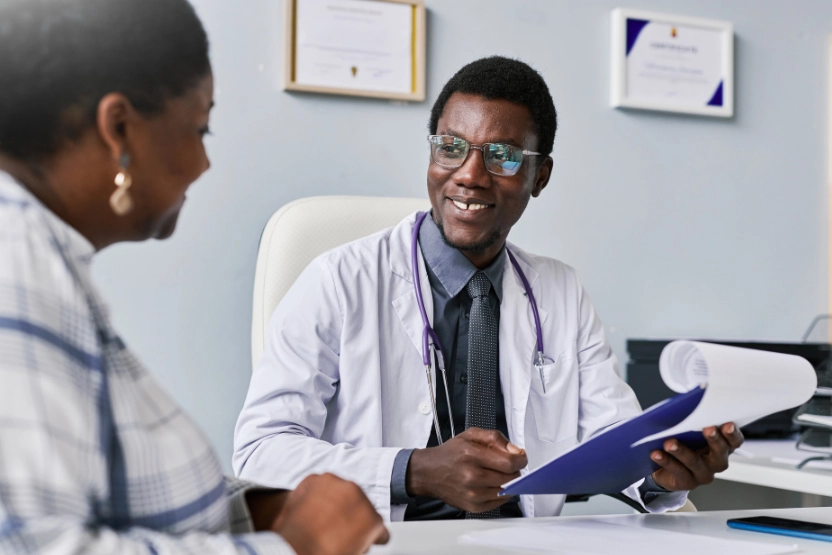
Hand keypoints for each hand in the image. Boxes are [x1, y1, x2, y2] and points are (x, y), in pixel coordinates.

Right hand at [251, 473, 388, 554]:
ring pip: (368, 515)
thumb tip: (312, 507)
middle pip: (355, 501)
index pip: (338, 491)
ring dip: (359, 527)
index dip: (335, 508)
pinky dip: (373, 540)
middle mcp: (345, 485)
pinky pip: (381, 532)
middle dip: (349, 515)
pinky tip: (359, 547)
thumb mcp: (293, 505)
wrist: (296, 548)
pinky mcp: (373, 520)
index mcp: (324, 479)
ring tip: (344, 541)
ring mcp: (361, 502)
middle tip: (338, 532)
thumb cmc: (291, 535)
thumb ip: (308, 498)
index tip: (332, 517)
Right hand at [406, 427, 526, 513]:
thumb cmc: (450, 454)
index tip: (521, 458)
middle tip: (506, 465)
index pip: (509, 463)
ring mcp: (472, 494)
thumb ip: (496, 438)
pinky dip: (500, 493)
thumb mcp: (471, 435)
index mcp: (472, 455)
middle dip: (514, 470)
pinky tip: (490, 484)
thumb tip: (515, 451)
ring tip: (495, 474)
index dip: (521, 460)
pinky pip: (499, 502)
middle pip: (510, 478)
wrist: (429, 473)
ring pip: (506, 490)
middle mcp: (472, 476)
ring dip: (507, 482)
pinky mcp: (473, 506)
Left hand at [650, 422, 744, 490]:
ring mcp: (703, 474)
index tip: (727, 424)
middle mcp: (715, 462)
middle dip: (715, 440)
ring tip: (669, 443)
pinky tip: (656, 453)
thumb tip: (683, 409)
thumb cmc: (683, 443)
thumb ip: (692, 423)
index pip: (734, 441)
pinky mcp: (687, 483)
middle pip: (720, 453)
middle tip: (708, 429)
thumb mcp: (689, 432)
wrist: (666, 469)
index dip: (733, 434)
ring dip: (682, 451)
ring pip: (695, 463)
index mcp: (721, 447)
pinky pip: (677, 471)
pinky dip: (666, 461)